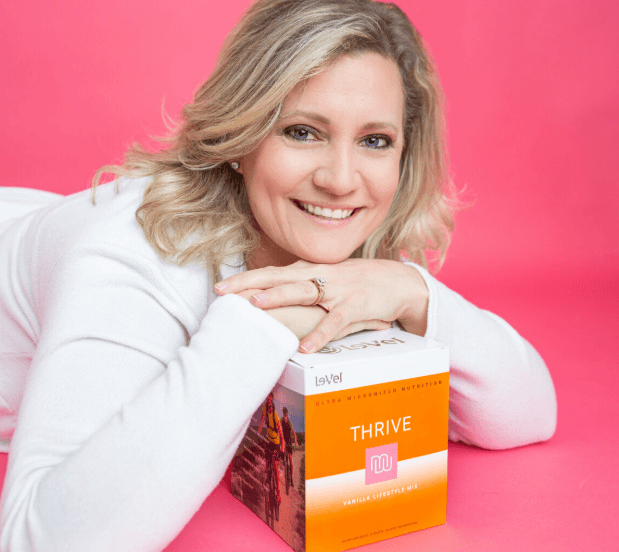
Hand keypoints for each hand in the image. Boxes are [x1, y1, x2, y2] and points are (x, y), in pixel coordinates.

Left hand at [217, 259, 427, 352]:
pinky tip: (305, 348)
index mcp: (309, 271)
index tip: (221, 286)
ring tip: (256, 306)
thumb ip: (300, 285)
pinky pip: (335, 322)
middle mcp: (319, 276)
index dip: (246, 279)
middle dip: (249, 283)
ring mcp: (337, 290)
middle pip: (278, 277)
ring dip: (278, 297)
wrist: (397, 281)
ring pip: (302, 292)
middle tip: (223, 291)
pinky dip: (320, 334)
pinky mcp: (355, 306)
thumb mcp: (325, 281)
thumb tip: (268, 295)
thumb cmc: (356, 283)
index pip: (271, 273)